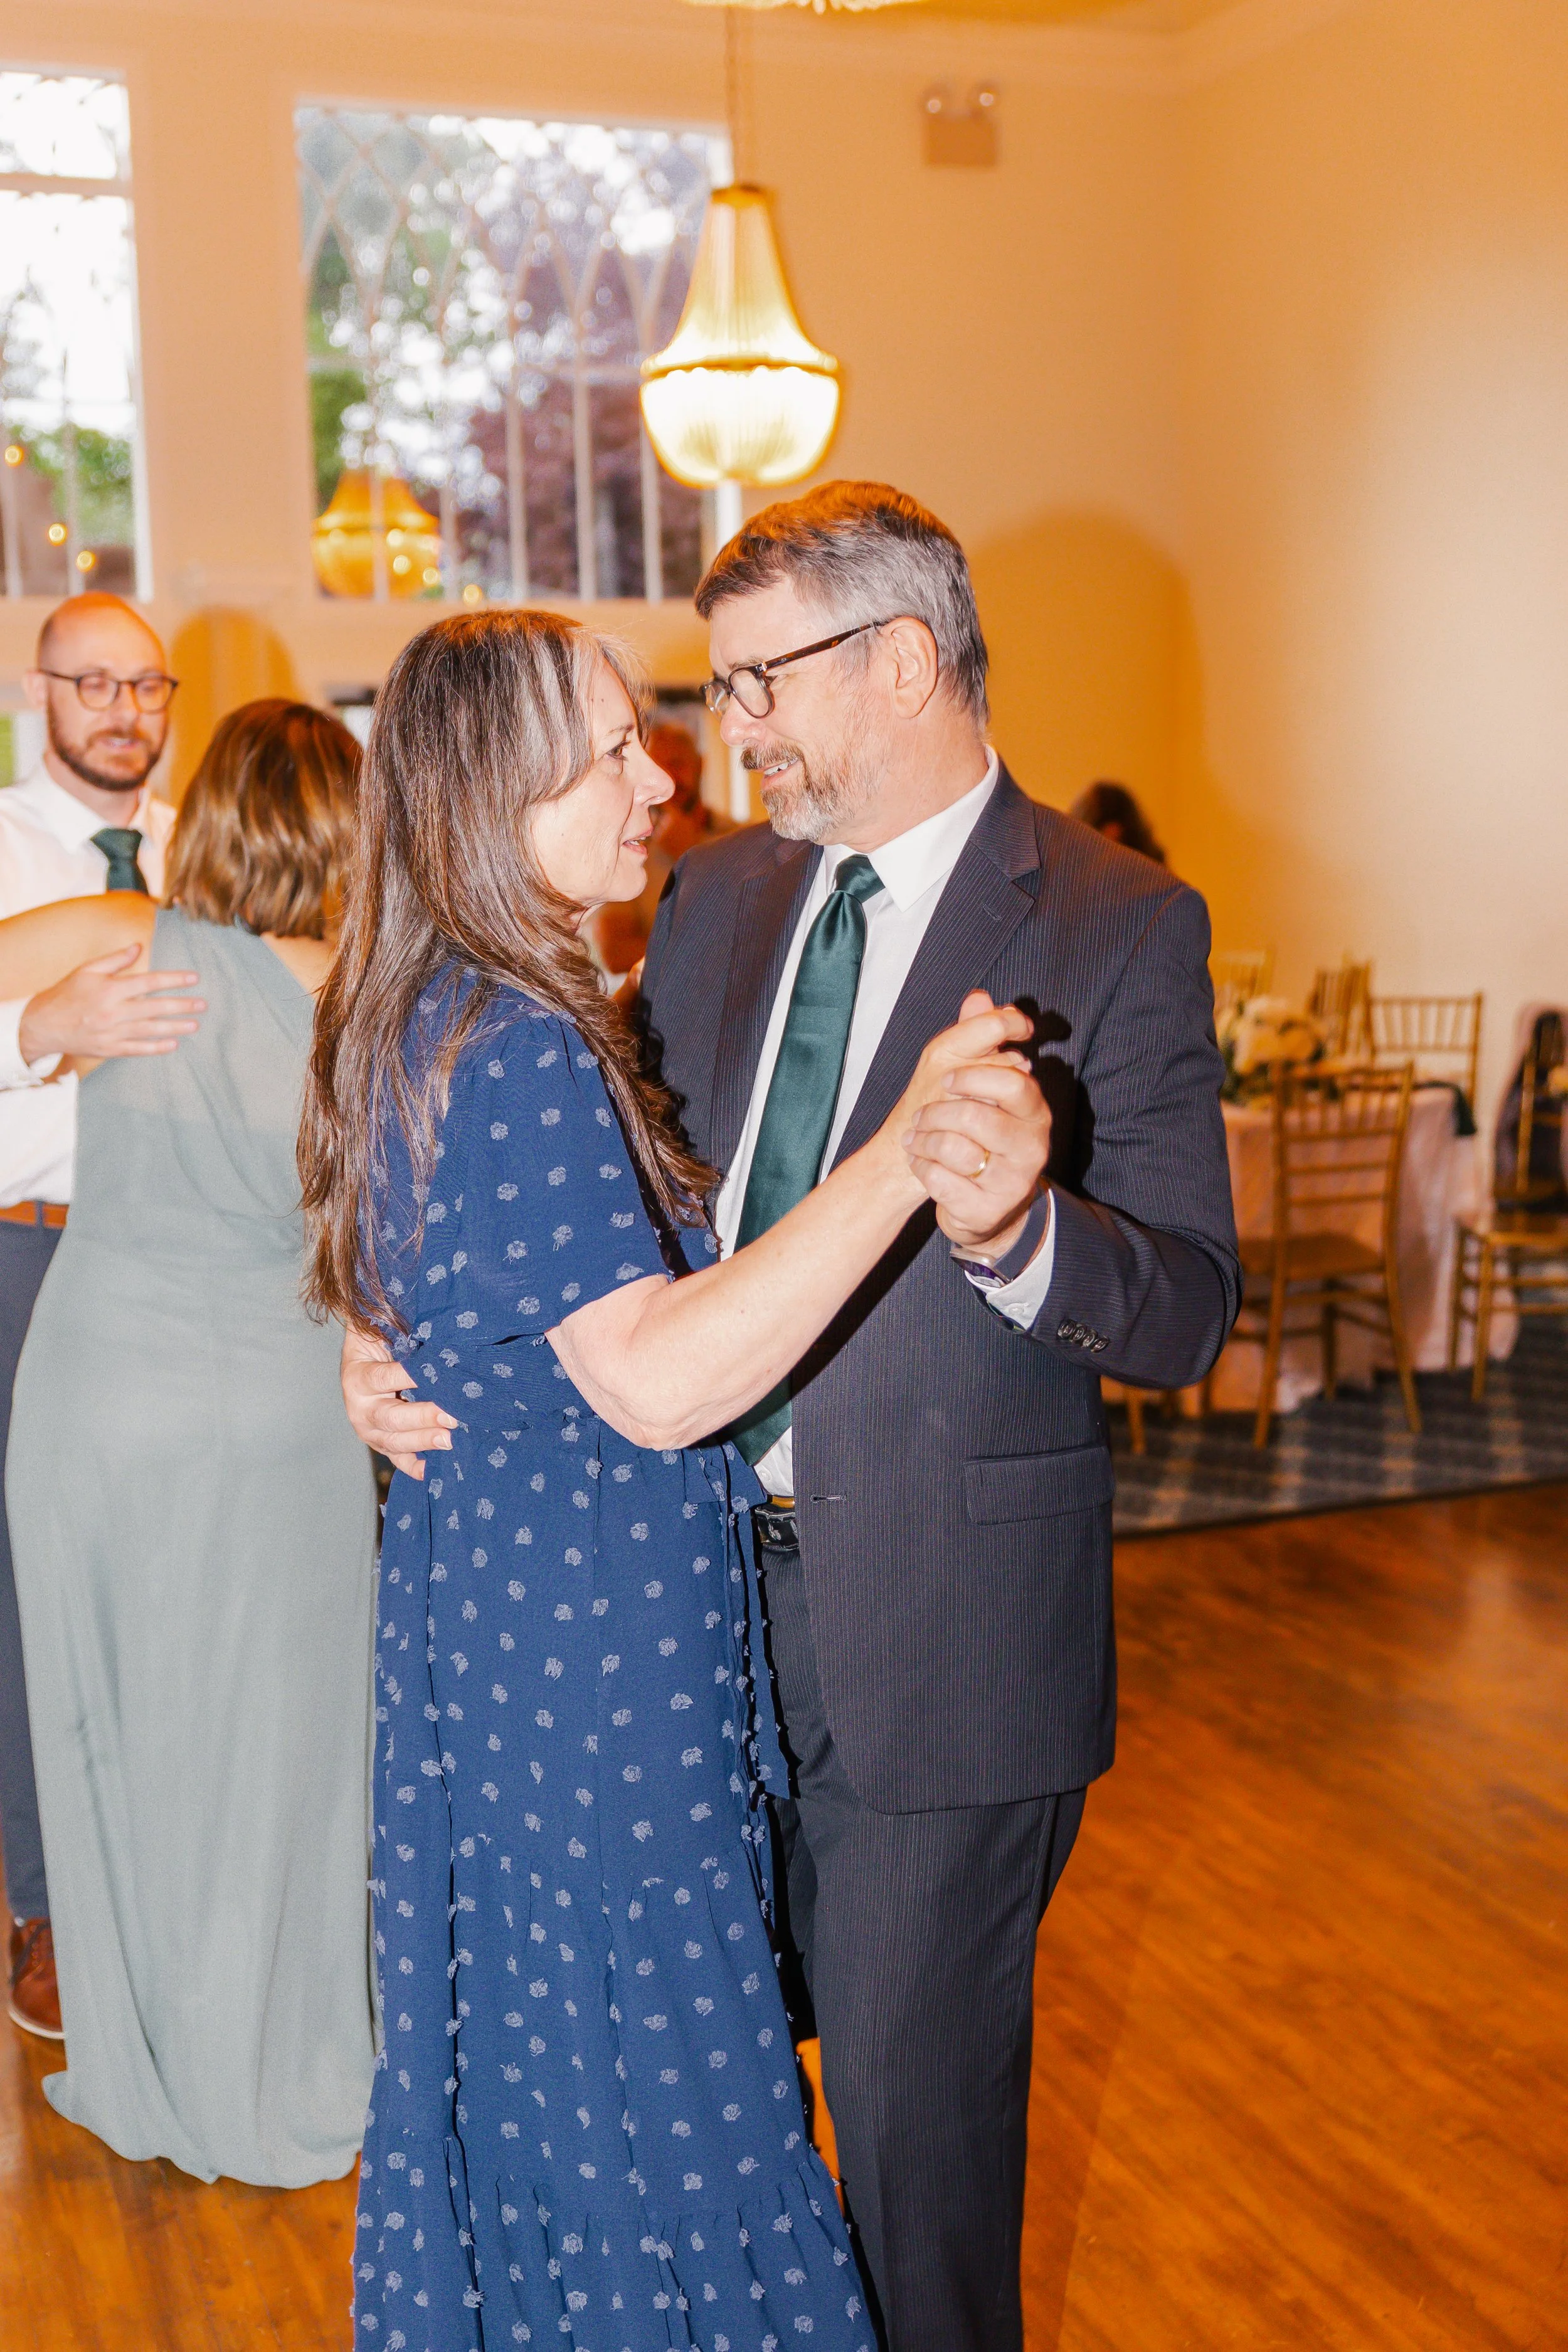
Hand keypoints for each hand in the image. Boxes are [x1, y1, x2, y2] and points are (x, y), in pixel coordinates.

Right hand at [18, 945, 204, 1066]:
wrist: (43, 1025)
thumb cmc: (66, 993)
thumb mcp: (87, 970)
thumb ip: (115, 959)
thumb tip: (139, 946)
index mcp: (109, 988)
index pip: (149, 982)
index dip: (174, 980)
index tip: (194, 978)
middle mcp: (113, 1011)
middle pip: (155, 1007)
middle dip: (182, 1006)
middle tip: (202, 1005)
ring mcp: (111, 1032)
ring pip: (150, 1030)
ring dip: (175, 1027)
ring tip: (195, 1024)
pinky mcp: (109, 1049)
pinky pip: (137, 1049)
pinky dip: (156, 1048)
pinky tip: (173, 1044)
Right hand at [342, 1323, 456, 1479]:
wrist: (360, 1365)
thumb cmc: (376, 1340)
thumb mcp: (373, 1326)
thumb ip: (383, 1316)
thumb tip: (400, 1292)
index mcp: (357, 1377)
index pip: (383, 1378)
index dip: (407, 1377)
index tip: (436, 1374)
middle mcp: (359, 1408)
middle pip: (390, 1418)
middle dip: (423, 1417)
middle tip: (452, 1416)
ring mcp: (370, 1431)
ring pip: (395, 1442)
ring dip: (423, 1442)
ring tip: (451, 1440)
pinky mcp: (382, 1445)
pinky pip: (398, 1460)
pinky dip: (415, 1468)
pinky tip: (434, 1471)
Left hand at [902, 989, 1052, 1256]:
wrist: (976, 1204)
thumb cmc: (976, 1133)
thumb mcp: (978, 1083)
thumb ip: (981, 1037)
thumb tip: (980, 996)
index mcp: (1035, 1110)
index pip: (1013, 1080)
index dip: (974, 1075)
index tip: (948, 1078)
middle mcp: (1033, 1147)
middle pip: (977, 1116)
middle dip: (937, 1111)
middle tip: (919, 1114)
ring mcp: (1014, 1182)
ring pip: (956, 1149)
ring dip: (923, 1141)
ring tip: (916, 1138)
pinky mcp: (988, 1211)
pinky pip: (941, 1182)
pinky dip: (922, 1169)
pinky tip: (922, 1165)